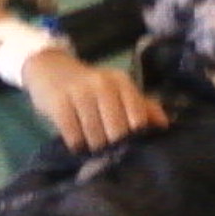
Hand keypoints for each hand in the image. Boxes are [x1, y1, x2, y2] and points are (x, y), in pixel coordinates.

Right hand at [20, 49, 168, 153]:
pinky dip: (76, 144)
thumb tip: (164, 124)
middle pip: (117, 132)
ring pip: (95, 137)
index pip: (138, 119)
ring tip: (91, 143)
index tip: (129, 144)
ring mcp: (80, 92)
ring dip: (93, 147)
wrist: (49, 68)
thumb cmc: (89, 85)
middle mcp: (102, 84)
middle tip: (107, 147)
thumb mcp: (116, 89)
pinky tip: (76, 140)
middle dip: (112, 145)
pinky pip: (74, 136)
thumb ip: (142, 105)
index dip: (135, 137)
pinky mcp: (59, 103)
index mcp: (121, 81)